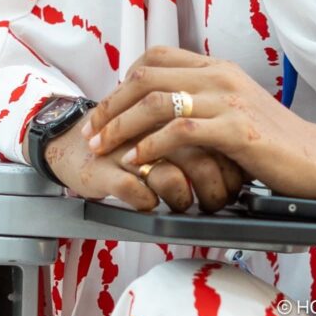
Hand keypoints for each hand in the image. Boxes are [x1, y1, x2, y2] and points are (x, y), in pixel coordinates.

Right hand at [45, 109, 242, 212]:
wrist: (72, 143)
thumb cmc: (128, 141)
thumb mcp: (167, 132)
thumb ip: (202, 139)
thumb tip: (243, 166)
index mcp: (174, 108)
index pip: (217, 134)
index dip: (232, 164)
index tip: (237, 184)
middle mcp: (153, 125)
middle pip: (200, 157)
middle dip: (214, 189)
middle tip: (218, 203)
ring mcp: (128, 147)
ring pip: (171, 177)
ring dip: (185, 200)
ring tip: (188, 206)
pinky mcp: (103, 168)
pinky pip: (134, 189)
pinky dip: (149, 203)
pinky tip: (153, 205)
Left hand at [84, 46, 315, 198]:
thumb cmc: (277, 144)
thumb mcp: (237, 112)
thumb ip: (205, 105)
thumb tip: (165, 116)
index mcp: (219, 68)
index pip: (157, 56)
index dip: (123, 80)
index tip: (107, 109)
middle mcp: (221, 76)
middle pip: (146, 76)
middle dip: (111, 105)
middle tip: (92, 133)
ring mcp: (229, 100)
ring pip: (156, 101)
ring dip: (120, 126)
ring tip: (103, 149)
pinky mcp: (236, 130)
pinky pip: (179, 130)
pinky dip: (150, 147)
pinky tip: (138, 162)